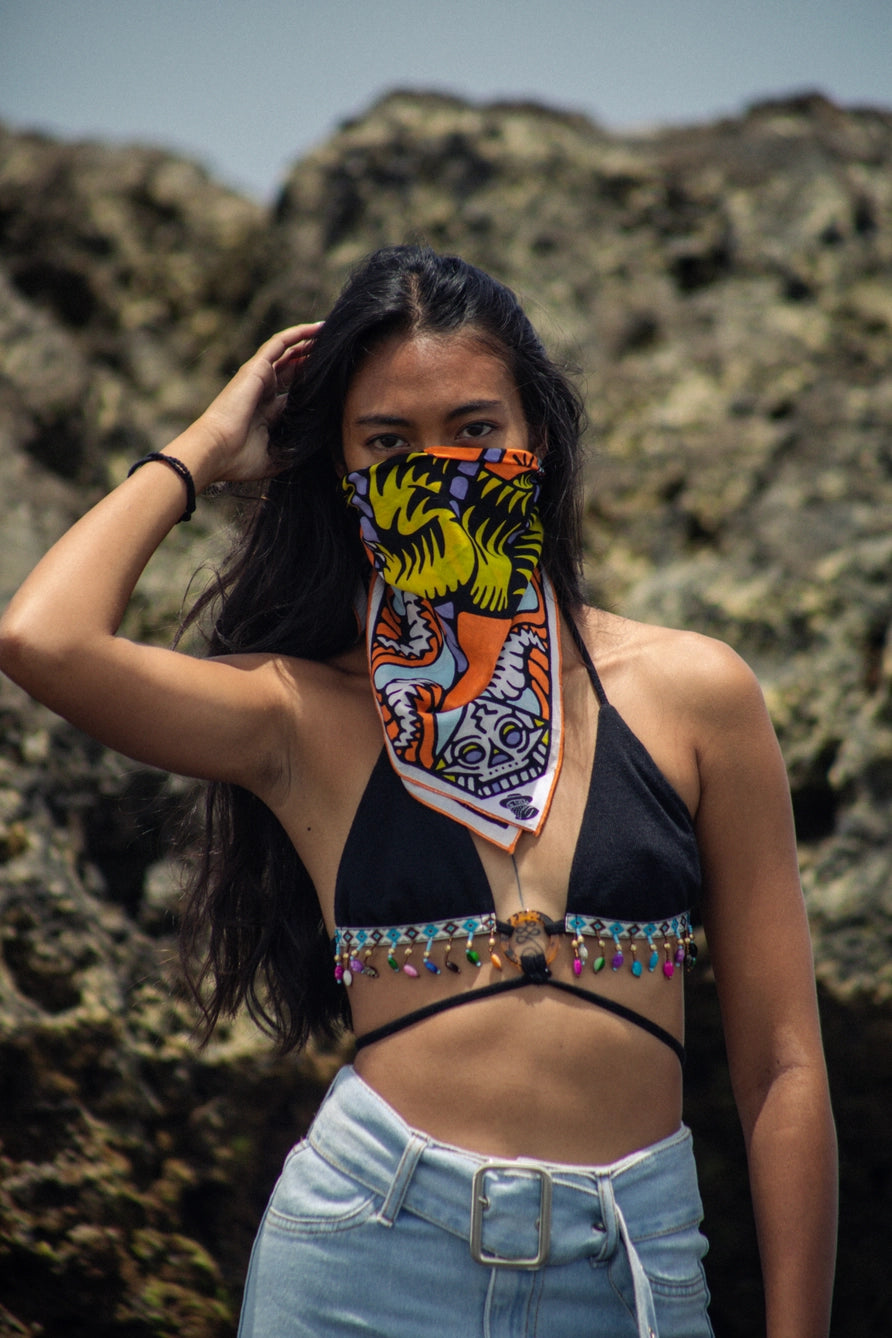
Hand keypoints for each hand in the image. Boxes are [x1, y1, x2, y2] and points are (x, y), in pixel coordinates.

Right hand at [189, 323, 322, 483]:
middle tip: (335, 355)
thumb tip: (313, 451)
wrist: (218, 450)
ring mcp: (259, 378)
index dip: (311, 387)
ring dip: (308, 343)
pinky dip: (298, 334)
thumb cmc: (239, 460)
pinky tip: (317, 328)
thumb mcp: (274, 458)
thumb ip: (293, 452)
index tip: (333, 384)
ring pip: (288, 353)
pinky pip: (279, 343)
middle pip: (292, 371)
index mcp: (266, 413)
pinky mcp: (256, 368)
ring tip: (329, 335)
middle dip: (311, 362)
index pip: (293, 394)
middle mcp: (263, 392)